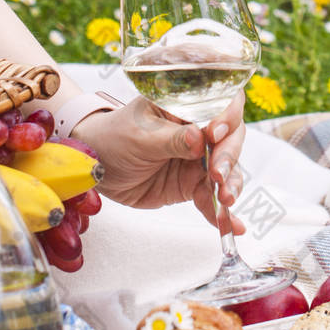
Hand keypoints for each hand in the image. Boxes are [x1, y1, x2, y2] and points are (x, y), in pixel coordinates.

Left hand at [73, 91, 246, 232]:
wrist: (97, 168)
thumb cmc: (114, 138)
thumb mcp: (139, 136)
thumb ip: (170, 139)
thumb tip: (198, 138)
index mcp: (186, 107)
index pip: (220, 104)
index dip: (226, 117)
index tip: (215, 134)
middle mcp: (199, 130)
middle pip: (230, 138)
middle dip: (229, 156)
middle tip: (218, 174)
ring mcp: (198, 159)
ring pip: (227, 169)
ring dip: (231, 185)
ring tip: (227, 200)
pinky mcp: (192, 184)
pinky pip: (212, 197)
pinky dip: (222, 213)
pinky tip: (233, 226)